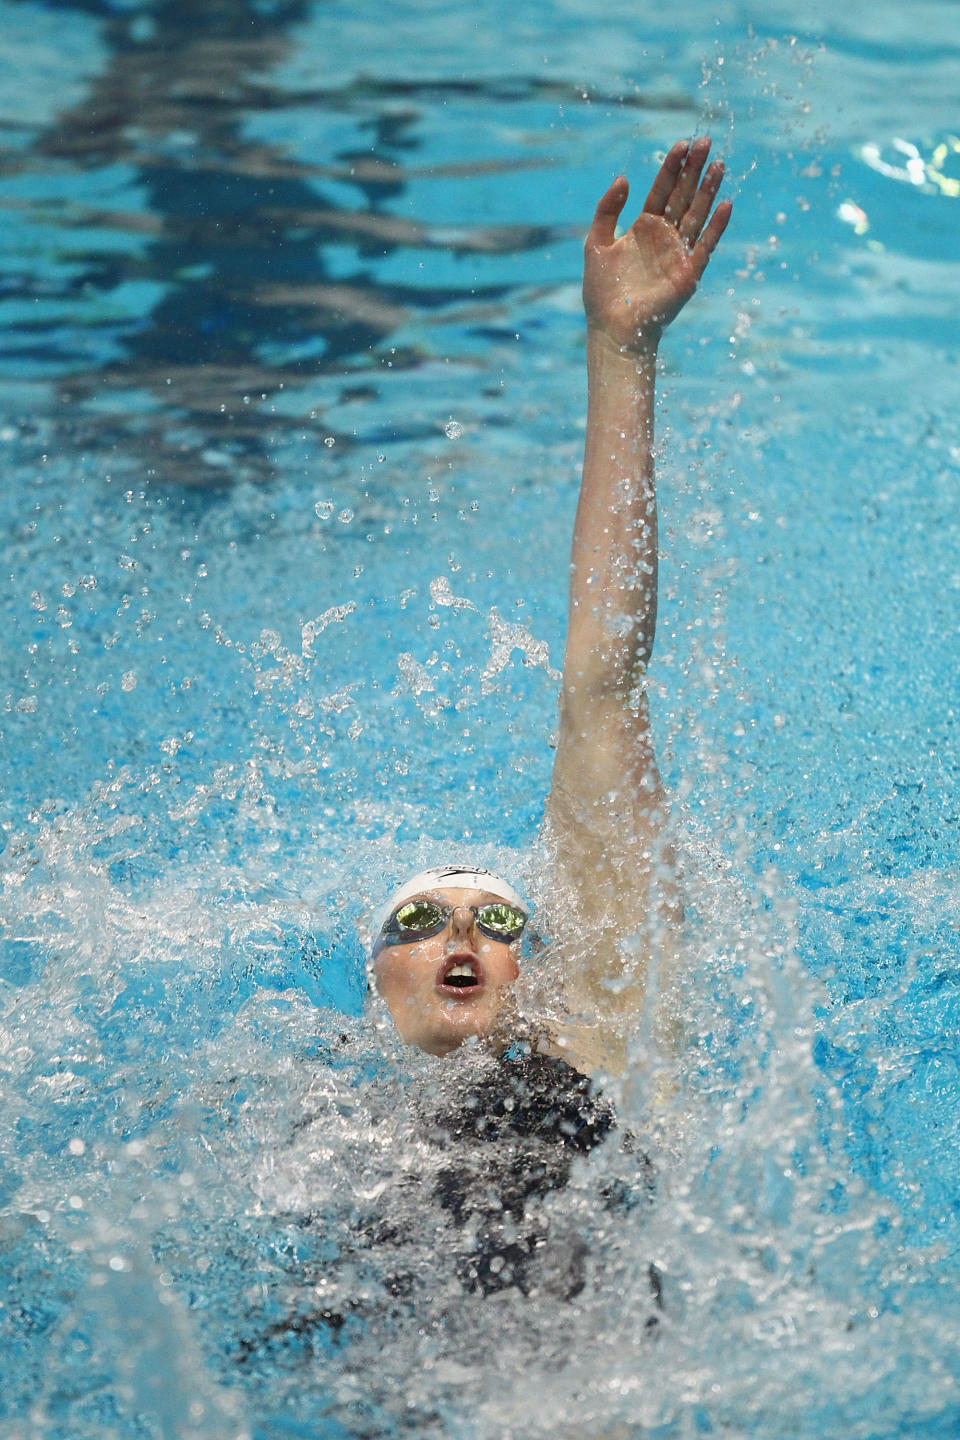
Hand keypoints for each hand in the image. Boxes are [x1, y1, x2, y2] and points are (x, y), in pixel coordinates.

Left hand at [583, 137, 731, 353]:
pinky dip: (716, 226)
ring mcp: (678, 253)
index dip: (671, 167)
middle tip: (705, 142)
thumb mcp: (596, 243)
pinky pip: (705, 245)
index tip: (682, 144)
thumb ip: (607, 210)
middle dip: (694, 170)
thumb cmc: (602, 291)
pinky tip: (725, 204)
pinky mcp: (689, 272)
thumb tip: (623, 178)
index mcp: (644, 227)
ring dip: (709, 190)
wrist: (613, 328)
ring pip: (697, 214)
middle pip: (683, 196)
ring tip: (719, 164)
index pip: (662, 190)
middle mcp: (664, 237)